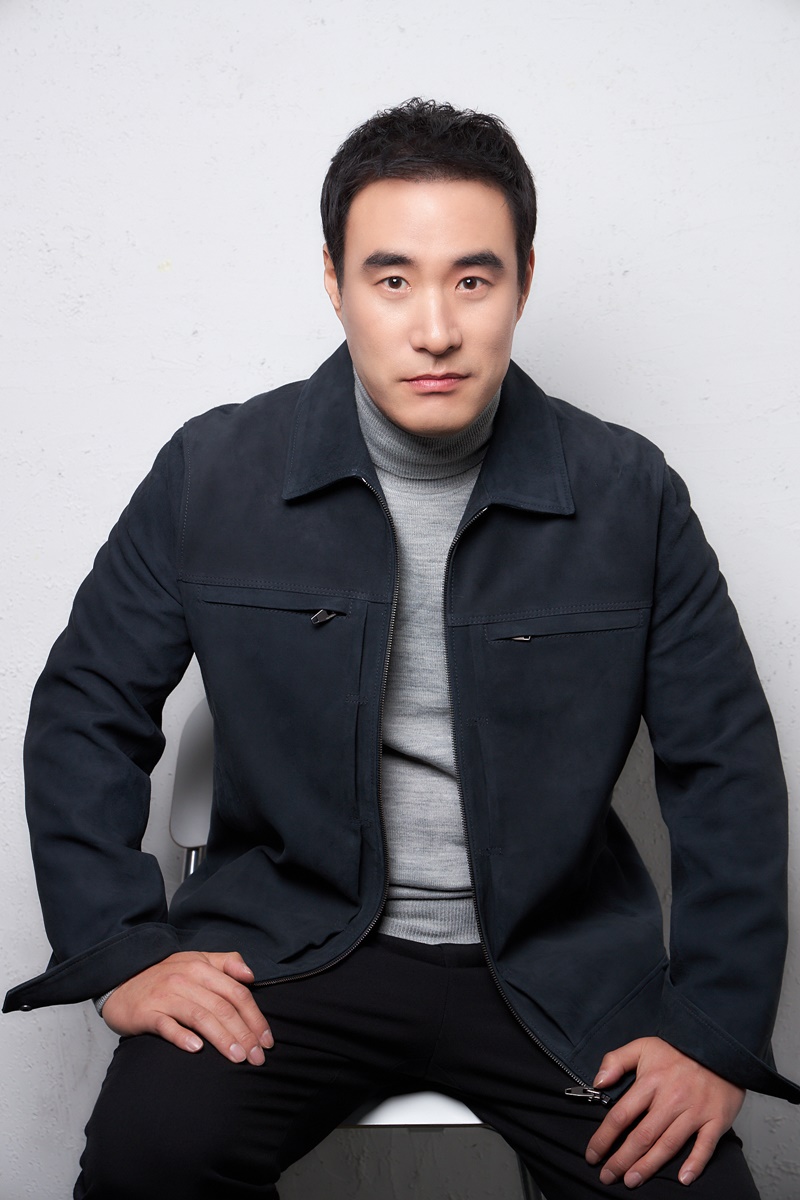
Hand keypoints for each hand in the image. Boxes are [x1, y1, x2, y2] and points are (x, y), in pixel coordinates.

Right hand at [102, 950, 273, 1064]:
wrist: (120, 980)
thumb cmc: (164, 975)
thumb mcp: (196, 961)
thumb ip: (226, 963)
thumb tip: (250, 975)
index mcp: (201, 967)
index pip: (236, 992)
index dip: (255, 1016)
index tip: (267, 1040)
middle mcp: (185, 979)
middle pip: (222, 1007)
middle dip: (244, 1034)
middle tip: (257, 1058)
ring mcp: (166, 996)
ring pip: (200, 1016)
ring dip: (222, 1038)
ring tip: (238, 1058)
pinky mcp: (147, 1013)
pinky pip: (167, 1025)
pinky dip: (182, 1036)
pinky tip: (197, 1049)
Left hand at [584, 1036, 744, 1188]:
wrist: (720, 1045)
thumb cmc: (678, 1049)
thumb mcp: (642, 1046)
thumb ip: (615, 1061)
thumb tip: (598, 1083)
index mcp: (650, 1082)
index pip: (621, 1115)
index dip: (603, 1138)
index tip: (592, 1154)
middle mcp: (671, 1099)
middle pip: (642, 1136)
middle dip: (621, 1160)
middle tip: (607, 1176)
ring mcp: (694, 1111)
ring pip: (668, 1145)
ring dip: (648, 1166)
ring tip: (631, 1181)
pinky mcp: (716, 1119)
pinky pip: (705, 1146)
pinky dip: (695, 1163)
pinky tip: (683, 1179)